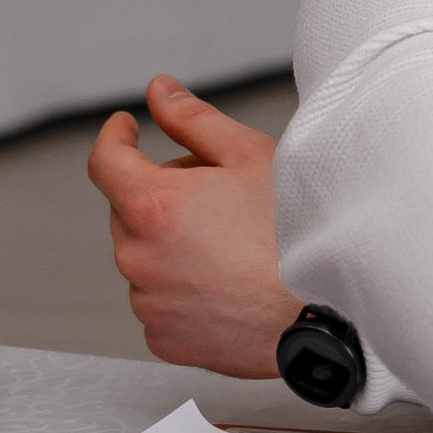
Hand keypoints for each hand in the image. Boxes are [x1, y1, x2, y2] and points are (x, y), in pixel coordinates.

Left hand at [86, 76, 293, 374]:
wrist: (326, 314)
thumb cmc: (296, 235)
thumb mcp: (251, 157)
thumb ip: (195, 120)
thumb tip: (159, 93)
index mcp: (152, 204)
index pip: (105, 161)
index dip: (115, 138)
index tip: (125, 130)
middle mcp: (138, 256)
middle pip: (130, 211)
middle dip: (162, 197)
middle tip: (217, 198)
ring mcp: (148, 303)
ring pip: (147, 260)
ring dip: (172, 247)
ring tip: (232, 249)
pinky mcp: (164, 339)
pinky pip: (161, 305)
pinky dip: (183, 293)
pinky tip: (228, 286)